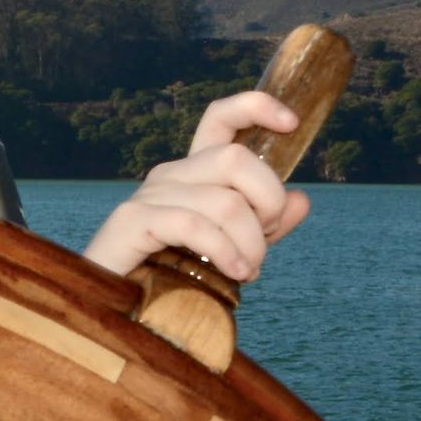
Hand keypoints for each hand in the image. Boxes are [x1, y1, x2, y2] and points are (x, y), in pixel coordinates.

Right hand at [83, 91, 312, 279]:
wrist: (119, 313)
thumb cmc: (173, 281)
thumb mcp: (233, 250)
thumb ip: (266, 226)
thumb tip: (301, 200)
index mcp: (194, 174)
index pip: (222, 117)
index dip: (258, 107)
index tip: (292, 124)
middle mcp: (170, 175)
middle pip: (236, 158)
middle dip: (267, 201)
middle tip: (264, 242)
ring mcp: (149, 195)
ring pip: (225, 201)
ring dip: (250, 244)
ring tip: (248, 272)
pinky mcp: (133, 221)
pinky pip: (195, 225)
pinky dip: (226, 252)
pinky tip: (233, 273)